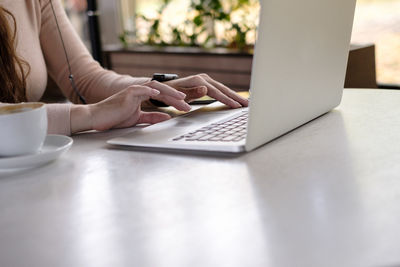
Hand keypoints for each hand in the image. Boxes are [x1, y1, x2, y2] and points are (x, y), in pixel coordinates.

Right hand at [71, 85, 189, 132]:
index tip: (185, 107)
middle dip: (176, 98)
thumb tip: (167, 117)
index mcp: (142, 96)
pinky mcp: (128, 93)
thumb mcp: (138, 118)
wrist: (98, 118)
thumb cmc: (115, 117)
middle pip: (163, 91)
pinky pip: (142, 89)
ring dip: (170, 93)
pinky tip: (160, 94)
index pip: (162, 96)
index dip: (175, 101)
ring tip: (181, 98)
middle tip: (188, 105)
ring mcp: (134, 91)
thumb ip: (152, 117)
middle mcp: (140, 91)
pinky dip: (152, 90)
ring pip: (156, 87)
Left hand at [165, 73, 248, 107]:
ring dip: (234, 96)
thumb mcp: (178, 95)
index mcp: (198, 81)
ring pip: (223, 89)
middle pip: (223, 89)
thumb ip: (192, 93)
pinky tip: (234, 99)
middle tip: (248, 104)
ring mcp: (205, 80)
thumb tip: (206, 89)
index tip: (236, 106)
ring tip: (245, 103)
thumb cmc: (169, 94)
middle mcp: (203, 78)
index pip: (216, 92)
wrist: (163, 88)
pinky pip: (219, 89)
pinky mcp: (205, 83)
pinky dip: (228, 94)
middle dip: (236, 97)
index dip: (227, 100)